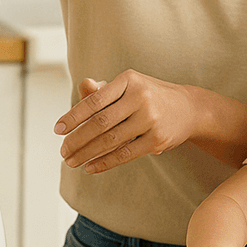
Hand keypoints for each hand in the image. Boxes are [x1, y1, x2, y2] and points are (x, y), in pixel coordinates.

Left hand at [57, 72, 197, 173]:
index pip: (94, 100)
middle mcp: (140, 97)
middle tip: (63, 152)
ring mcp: (150, 119)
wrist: (189, 109)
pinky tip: (90, 167)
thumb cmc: (149, 96)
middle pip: (100, 123)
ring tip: (71, 162)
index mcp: (129, 80)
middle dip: (77, 140)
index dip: (74, 116)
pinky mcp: (157, 140)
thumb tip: (84, 86)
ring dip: (87, 153)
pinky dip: (105, 162)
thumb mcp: (128, 86)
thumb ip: (103, 90)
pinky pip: (125, 154)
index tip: (58, 130)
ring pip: (111, 140)